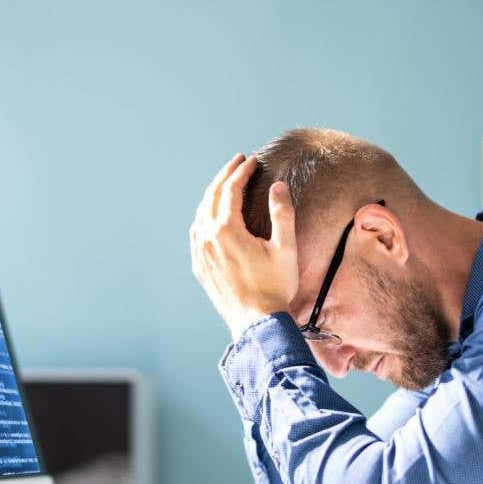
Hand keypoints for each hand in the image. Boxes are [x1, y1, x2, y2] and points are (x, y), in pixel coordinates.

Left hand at [190, 153, 298, 341]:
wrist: (256, 323)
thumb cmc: (274, 287)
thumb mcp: (286, 248)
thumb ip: (282, 213)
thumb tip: (278, 186)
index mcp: (226, 230)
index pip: (230, 189)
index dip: (242, 171)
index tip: (253, 160)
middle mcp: (207, 238)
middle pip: (212, 196)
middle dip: (226, 175)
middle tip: (238, 161)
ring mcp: (200, 253)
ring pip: (201, 213)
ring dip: (214, 194)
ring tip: (227, 183)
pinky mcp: (199, 267)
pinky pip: (197, 232)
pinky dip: (205, 215)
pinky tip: (212, 215)